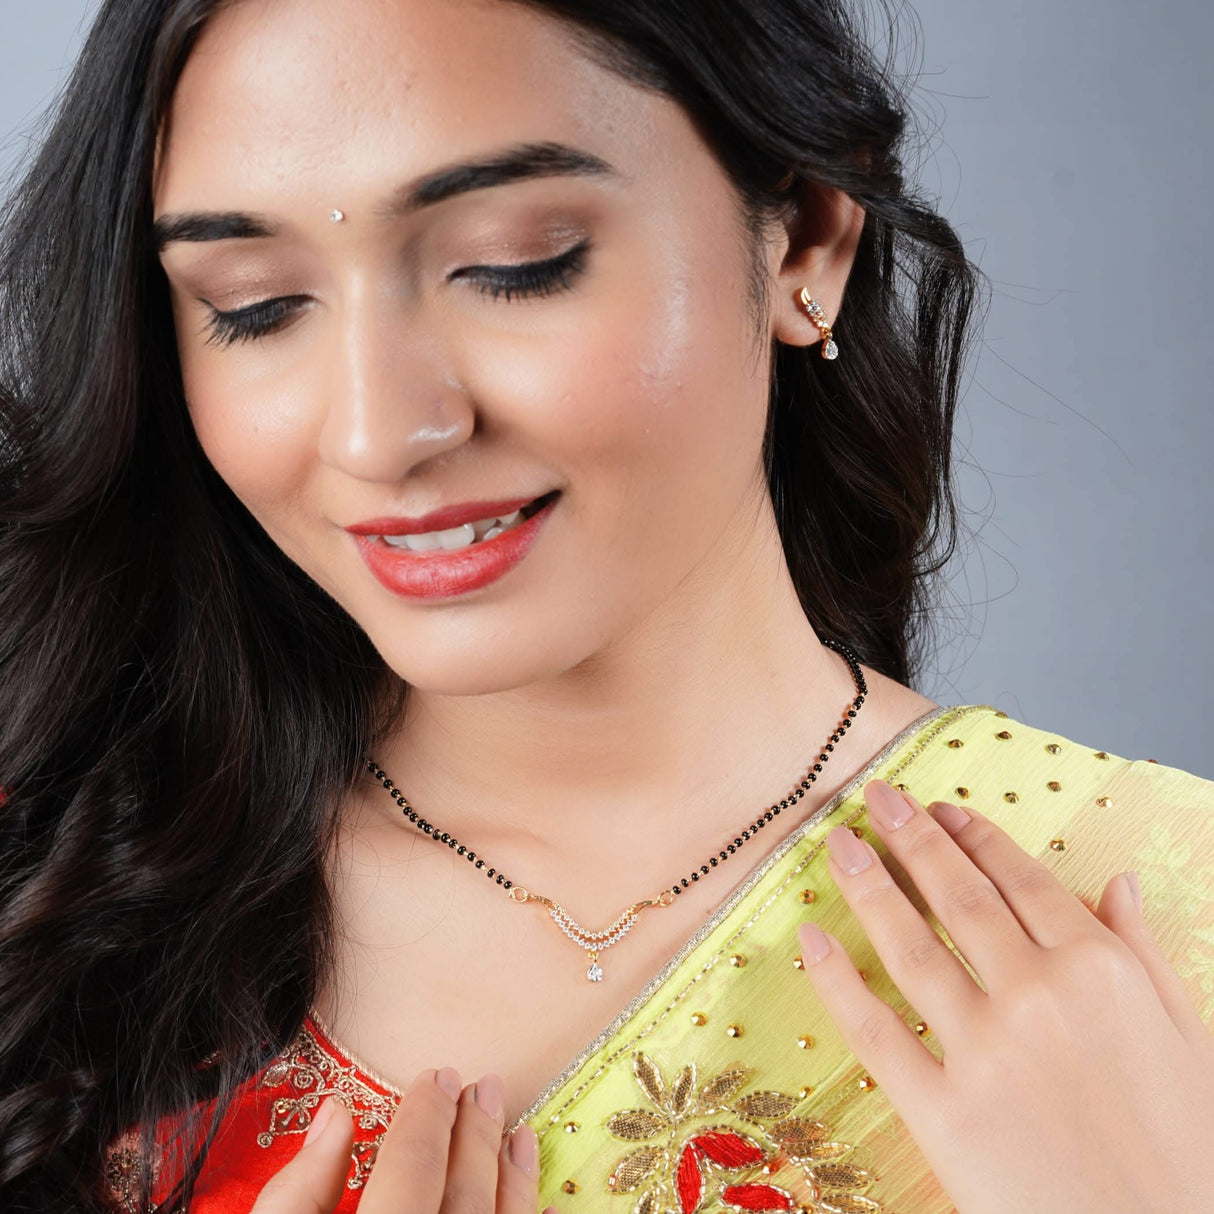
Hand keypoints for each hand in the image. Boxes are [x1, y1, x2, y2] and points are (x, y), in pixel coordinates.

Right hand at [250, 1067, 558, 1213]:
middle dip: (474, 1134)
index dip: (426, 1117)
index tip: (438, 1076)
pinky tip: (532, 1195)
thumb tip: (334, 1114)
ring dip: (511, 1178)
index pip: (412, 1169)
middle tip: (482, 1085)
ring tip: (514, 1132)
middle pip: (465, 1196)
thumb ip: (294, 1191)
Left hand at [797, 779, 1213, 1213]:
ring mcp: (985, 1053)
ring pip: (910, 945)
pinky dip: (836, 981)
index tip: (940, 808)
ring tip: (840, 845)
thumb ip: (1146, 955)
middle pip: (958, 898)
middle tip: (876, 798)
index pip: (1021, 881)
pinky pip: (875, 1032)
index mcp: (1100, 971)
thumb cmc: (1191, 1157)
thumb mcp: (1194, 1043)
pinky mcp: (942, 1113)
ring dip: (868, 886)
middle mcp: (1037, 996)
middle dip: (912, 839)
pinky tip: (811, 939)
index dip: (974, 838)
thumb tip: (1117, 880)